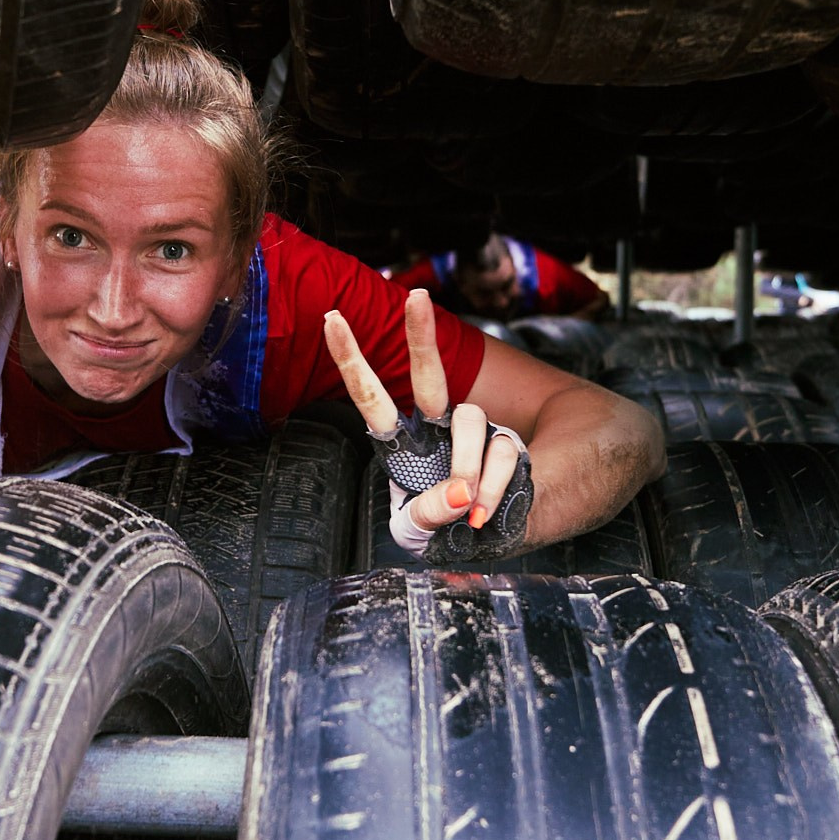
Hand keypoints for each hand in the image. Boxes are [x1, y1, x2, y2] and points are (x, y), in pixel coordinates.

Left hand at [323, 288, 533, 560]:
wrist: (485, 543)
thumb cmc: (443, 531)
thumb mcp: (420, 532)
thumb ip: (429, 514)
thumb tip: (460, 493)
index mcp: (402, 446)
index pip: (372, 398)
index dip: (351, 360)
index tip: (331, 320)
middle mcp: (437, 430)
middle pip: (429, 376)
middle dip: (420, 335)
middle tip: (416, 295)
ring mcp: (474, 434)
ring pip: (472, 421)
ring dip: (468, 466)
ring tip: (466, 508)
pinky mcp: (506, 444)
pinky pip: (505, 452)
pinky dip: (495, 488)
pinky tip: (486, 512)